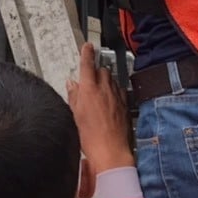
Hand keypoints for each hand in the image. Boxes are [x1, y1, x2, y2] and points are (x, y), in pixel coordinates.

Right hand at [67, 43, 133, 172]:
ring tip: (98, 94)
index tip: (87, 46)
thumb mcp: (75, 115)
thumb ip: (74, 96)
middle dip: (96, 72)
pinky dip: (114, 92)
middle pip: (101, 70)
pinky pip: (119, 91)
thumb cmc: (91, 138)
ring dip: (105, 82)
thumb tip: (72, 85)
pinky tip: (109, 102)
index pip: (87, 64)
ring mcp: (117, 96)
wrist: (111, 151)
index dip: (86, 53)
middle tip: (89, 81)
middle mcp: (105, 89)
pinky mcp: (125, 104)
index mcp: (89, 90)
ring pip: (111, 80)